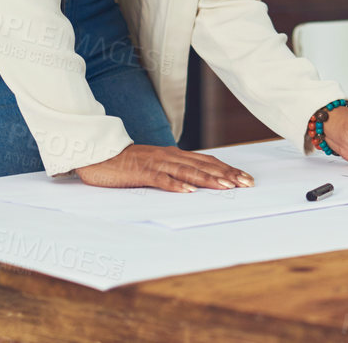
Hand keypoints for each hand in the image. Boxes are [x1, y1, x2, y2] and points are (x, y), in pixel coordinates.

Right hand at [74, 144, 254, 192]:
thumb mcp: (157, 166)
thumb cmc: (129, 164)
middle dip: (227, 174)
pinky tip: (189, 192)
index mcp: (176, 155)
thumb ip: (175, 170)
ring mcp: (157, 164)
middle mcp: (171, 156)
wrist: (100, 155)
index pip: (208, 162)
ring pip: (187, 172)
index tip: (247, 179)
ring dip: (208, 180)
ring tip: (226, 187)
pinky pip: (161, 179)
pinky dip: (176, 185)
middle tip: (246, 184)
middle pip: (204, 166)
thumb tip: (197, 182)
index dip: (228, 169)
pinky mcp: (142, 173)